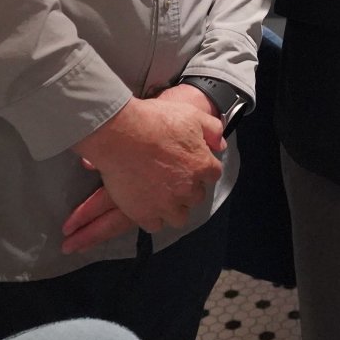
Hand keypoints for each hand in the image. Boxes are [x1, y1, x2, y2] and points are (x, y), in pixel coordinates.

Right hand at [62, 91, 224, 252]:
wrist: (119, 133)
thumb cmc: (153, 121)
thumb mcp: (191, 115)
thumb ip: (212, 129)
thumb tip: (220, 144)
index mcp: (201, 165)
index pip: (213, 175)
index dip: (201, 168)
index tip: (190, 164)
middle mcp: (187, 188)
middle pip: (197, 197)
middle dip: (188, 188)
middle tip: (172, 177)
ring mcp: (166, 204)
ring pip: (179, 217)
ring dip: (173, 208)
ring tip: (161, 194)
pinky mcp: (144, 213)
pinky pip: (155, 225)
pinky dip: (152, 217)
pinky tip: (145, 203)